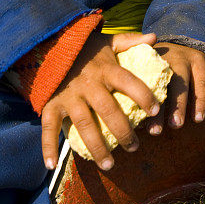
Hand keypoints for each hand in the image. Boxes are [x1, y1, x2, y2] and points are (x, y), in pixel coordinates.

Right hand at [41, 30, 158, 171]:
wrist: (49, 43)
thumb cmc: (84, 47)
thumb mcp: (107, 41)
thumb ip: (130, 41)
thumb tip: (155, 38)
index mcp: (105, 68)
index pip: (129, 82)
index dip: (144, 96)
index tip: (156, 111)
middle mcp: (88, 83)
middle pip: (109, 110)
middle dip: (123, 132)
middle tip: (135, 148)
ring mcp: (68, 95)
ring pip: (84, 125)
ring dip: (97, 147)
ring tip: (110, 165)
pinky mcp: (51, 103)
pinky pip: (49, 126)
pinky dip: (48, 146)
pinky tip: (52, 165)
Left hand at [146, 42, 204, 134]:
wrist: (190, 41)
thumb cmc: (164, 66)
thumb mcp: (150, 67)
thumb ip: (142, 88)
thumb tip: (133, 123)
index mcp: (146, 61)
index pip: (141, 83)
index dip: (139, 104)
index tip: (138, 126)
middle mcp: (163, 57)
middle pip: (159, 84)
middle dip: (157, 109)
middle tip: (155, 131)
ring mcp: (183, 58)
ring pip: (180, 83)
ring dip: (178, 105)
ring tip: (176, 125)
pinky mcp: (199, 61)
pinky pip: (201, 83)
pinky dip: (200, 101)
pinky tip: (198, 118)